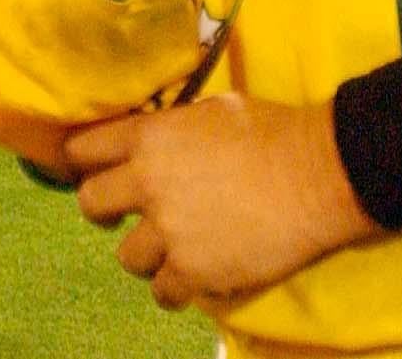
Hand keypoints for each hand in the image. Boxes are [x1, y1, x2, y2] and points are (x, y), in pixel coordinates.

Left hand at [62, 94, 376, 310]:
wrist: (318, 174)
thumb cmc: (271, 130)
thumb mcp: (211, 109)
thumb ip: (173, 127)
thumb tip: (160, 135)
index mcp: (149, 136)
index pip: (85, 148)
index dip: (83, 160)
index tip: (89, 168)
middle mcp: (146, 182)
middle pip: (91, 204)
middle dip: (106, 210)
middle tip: (127, 213)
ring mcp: (168, 231)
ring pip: (126, 257)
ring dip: (147, 253)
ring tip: (173, 248)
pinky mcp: (194, 271)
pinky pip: (163, 292)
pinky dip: (175, 287)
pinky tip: (193, 277)